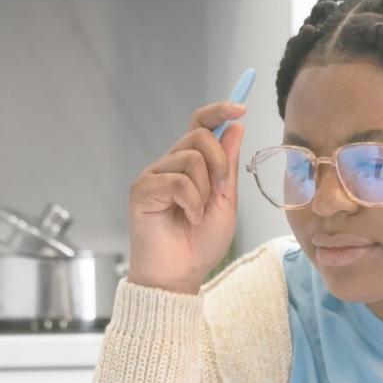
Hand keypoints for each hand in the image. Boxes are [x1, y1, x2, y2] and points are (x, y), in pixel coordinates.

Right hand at [127, 100, 245, 294]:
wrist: (179, 275)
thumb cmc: (199, 245)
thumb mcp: (226, 202)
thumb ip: (228, 165)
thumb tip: (235, 127)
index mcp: (190, 166)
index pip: (201, 125)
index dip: (219, 111)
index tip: (241, 106)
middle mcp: (170, 164)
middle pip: (200, 135)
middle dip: (220, 161)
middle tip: (219, 191)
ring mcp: (154, 175)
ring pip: (191, 157)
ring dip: (205, 189)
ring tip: (197, 213)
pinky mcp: (142, 189)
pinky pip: (177, 180)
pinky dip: (191, 201)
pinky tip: (187, 217)